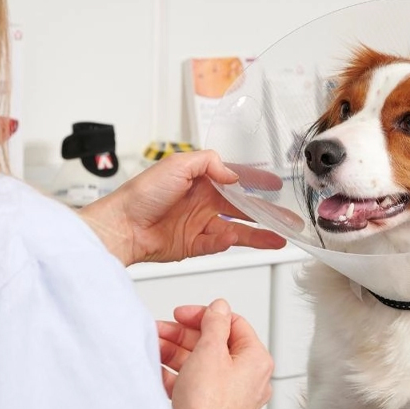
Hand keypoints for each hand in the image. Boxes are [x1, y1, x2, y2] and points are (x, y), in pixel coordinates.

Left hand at [80, 151, 285, 264]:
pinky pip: (218, 244)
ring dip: (258, 234)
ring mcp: (200, 225)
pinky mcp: (194, 245)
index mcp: (201, 180)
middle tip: (287, 220)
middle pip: (242, 209)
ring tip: (278, 239)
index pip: (236, 181)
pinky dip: (229, 242)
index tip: (275, 186)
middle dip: (267, 215)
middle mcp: (203, 202)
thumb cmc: (141, 194)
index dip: (257, 183)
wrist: (123, 226)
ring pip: (237, 229)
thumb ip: (209, 163)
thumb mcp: (177, 164)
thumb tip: (232, 175)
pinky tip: (238, 239)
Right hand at [158, 299, 272, 408]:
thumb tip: (219, 308)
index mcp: (256, 361)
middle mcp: (249, 379)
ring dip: (176, 353)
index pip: (234, 324)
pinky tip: (158, 372)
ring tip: (154, 349)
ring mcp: (232, 395)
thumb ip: (215, 324)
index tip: (183, 315)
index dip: (206, 315)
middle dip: (184, 336)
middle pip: (215, 343)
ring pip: (202, 363)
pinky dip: (177, 375)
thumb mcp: (210, 352)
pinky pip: (195, 384)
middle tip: (162, 331)